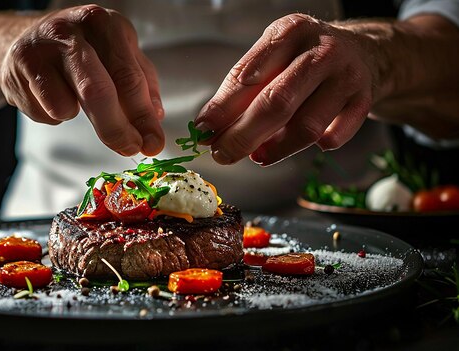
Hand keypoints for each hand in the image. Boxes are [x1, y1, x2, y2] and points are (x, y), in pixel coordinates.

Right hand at [0, 5, 164, 155]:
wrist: (26, 39)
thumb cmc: (82, 49)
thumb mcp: (118, 54)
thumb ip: (142, 85)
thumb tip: (154, 120)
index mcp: (102, 23)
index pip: (128, 76)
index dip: (143, 116)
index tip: (152, 142)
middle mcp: (68, 31)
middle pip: (97, 92)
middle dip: (116, 129)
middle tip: (129, 149)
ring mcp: (38, 50)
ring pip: (65, 108)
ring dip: (74, 114)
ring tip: (70, 93)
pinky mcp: (15, 72)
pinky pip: (45, 114)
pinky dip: (53, 114)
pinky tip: (49, 93)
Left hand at [195, 14, 376, 165]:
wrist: (363, 51)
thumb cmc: (303, 57)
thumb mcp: (272, 57)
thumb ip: (241, 89)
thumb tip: (208, 127)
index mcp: (290, 32)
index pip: (248, 74)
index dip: (223, 107)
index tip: (204, 129)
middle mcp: (321, 51)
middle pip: (276, 102)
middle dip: (243, 135)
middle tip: (222, 154)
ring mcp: (346, 77)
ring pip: (306, 126)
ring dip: (275, 148)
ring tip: (256, 155)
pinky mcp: (363, 101)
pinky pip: (334, 136)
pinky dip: (310, 147)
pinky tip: (291, 146)